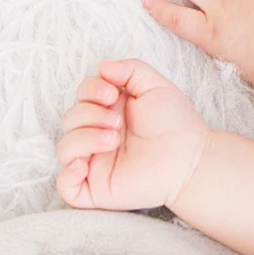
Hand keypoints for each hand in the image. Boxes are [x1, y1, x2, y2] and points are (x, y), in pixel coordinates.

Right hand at [55, 58, 210, 211]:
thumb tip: (101, 66)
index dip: (89, 90)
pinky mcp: (96, 188)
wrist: (190, 157)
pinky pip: (65, 185)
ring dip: (84, 138)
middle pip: (70, 119)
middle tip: (119, 122)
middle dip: (90, 114)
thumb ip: (130, 70)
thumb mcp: (155, 85)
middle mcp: (98, 134)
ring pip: (64, 148)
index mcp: (110, 110)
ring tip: (114, 139)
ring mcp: (95, 162)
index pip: (82, 95)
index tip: (112, 94)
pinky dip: (67, 174)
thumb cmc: (175, 122)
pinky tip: (85, 165)